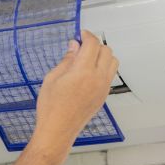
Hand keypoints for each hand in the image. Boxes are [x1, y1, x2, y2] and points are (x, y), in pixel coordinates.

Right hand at [32, 30, 118, 155]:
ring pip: (113, 61)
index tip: (80, 34)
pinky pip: (110, 74)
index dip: (87, 35)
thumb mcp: (52, 78)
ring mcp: (103, 88)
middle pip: (106, 50)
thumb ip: (66, 60)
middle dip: (94, 44)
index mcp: (83, 71)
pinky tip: (89, 71)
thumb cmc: (51, 107)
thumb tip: (74, 47)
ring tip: (87, 58)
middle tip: (81, 45)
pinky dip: (103, 67)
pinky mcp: (103, 96)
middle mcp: (97, 78)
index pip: (92, 44)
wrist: (58, 130)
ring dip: (102, 55)